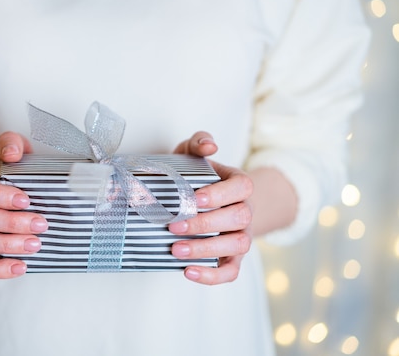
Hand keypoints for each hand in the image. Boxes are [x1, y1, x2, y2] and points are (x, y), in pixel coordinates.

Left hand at [169, 131, 252, 284]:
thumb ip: (199, 143)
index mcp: (239, 185)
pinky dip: (212, 276)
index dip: (220, 194)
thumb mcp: (195, 154)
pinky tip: (188, 271)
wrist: (211, 201)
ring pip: (237, 245)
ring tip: (176, 249)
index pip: (241, 187)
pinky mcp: (233, 257)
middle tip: (173, 225)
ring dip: (206, 249)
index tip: (194, 198)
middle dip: (205, 223)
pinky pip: (231, 271)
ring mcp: (241, 235)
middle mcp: (245, 211)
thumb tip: (209, 146)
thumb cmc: (199, 177)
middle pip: (239, 218)